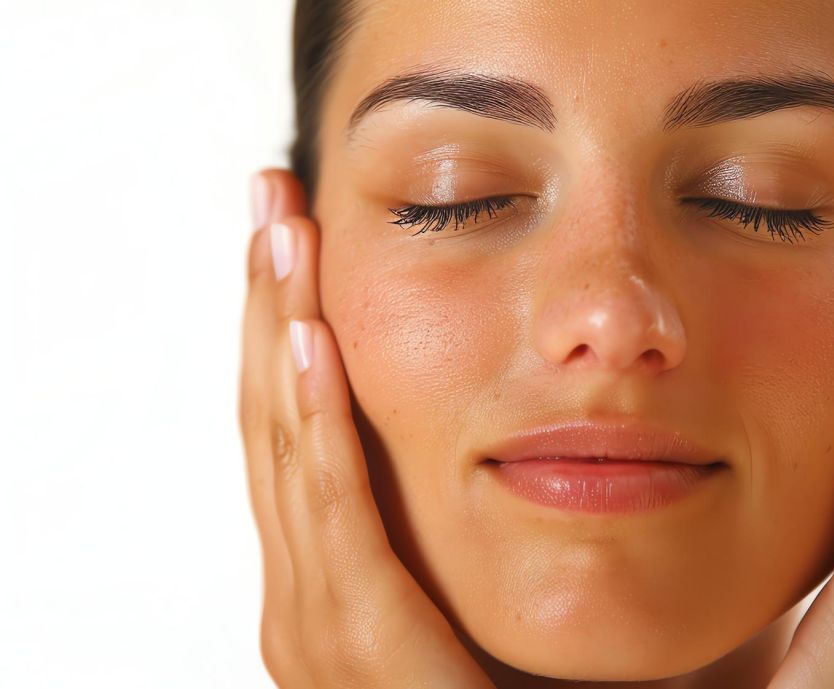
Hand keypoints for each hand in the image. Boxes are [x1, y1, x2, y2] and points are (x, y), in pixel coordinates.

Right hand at [237, 169, 495, 688]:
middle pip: (273, 422)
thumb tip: (521, 407)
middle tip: (271, 194)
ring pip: (289, 454)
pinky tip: (313, 344)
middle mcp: (310, 598)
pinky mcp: (365, 654)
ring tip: (282, 233)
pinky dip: (319, 433)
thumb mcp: (491, 575)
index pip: (295, 428)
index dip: (285, 323)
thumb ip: (478, 505)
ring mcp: (323, 631)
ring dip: (282, 336)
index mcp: (333, 573)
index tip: (294, 229)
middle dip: (269, 303)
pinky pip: (338, 525)